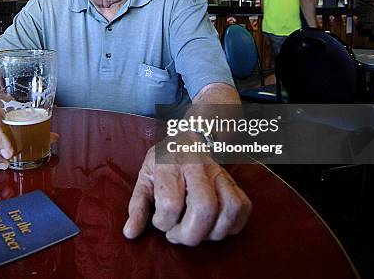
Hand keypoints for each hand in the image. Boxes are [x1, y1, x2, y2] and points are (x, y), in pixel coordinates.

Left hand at [123, 146, 251, 245]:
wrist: (188, 138)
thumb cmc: (163, 162)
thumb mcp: (144, 179)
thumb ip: (137, 206)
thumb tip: (130, 233)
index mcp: (170, 165)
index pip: (171, 203)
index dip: (163, 222)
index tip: (160, 221)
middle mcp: (198, 167)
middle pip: (204, 208)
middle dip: (190, 234)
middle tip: (178, 234)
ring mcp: (219, 174)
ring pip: (228, 209)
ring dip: (213, 232)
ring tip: (197, 232)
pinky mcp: (233, 182)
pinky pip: (242, 207)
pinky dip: (233, 225)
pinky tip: (215, 227)